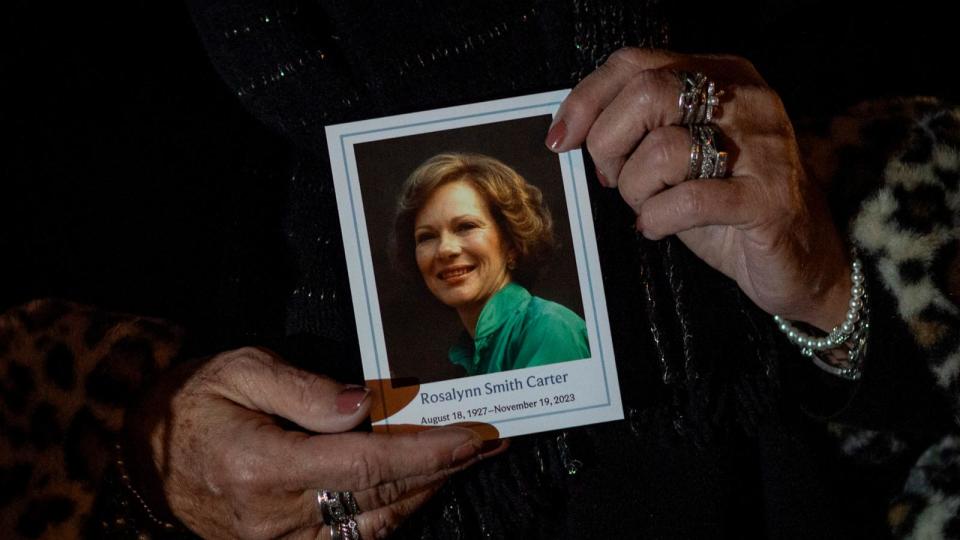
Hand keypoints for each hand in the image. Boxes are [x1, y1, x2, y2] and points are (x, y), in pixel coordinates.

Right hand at [129, 347, 488, 538]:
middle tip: (486, 445)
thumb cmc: (191, 401)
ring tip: (458, 463)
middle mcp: (274, 515)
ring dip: (421, 495)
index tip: (476, 436)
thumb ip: (303, 389)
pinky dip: (387, 515)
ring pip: (370, 528)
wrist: (138, 450)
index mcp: (264, 465)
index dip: (429, 452)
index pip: (368, 464)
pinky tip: (411, 490)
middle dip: (441, 472)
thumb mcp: (240, 370)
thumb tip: (363, 407)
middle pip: (380, 499)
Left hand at [547, 48, 850, 330]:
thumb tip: (572, 128)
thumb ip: (638, 127)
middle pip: (646, 94)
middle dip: (608, 143)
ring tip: (649, 206)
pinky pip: (687, 200)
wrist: (798, 257)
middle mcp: (747, 100)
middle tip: (611, 178)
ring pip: (662, 149)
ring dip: (636, 189)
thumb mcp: (679, 153)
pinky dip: (657, 218)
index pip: (635, 63)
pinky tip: (658, 226)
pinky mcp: (767, 199)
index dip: (587, 100)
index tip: (561, 138)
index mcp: (722, 75)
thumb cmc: (725, 202)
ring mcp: (763, 147)